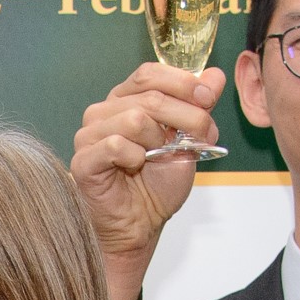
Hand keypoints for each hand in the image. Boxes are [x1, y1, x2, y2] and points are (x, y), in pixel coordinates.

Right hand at [73, 61, 220, 299]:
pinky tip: (136, 166)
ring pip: (134, 118)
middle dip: (184, 116)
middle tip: (196, 138)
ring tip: (156, 159)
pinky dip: (135, 156)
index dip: (181, 81)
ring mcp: (88, 135)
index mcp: (126, 101)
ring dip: (157, 142)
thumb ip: (200, 108)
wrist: (141, 226)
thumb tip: (216, 75)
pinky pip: (115, 145)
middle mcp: (103, 112)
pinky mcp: (83, 160)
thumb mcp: (189, 142)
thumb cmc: (157, 186)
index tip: (207, 97)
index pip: (149, 74)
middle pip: (149, 96)